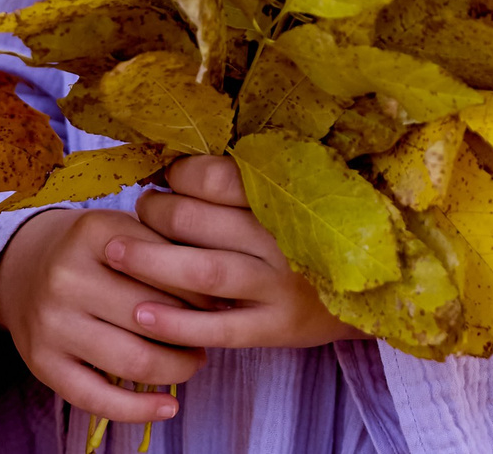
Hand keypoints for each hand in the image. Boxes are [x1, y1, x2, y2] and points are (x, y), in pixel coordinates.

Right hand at [0, 207, 199, 422]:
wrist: (22, 265)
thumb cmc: (91, 251)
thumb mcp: (124, 230)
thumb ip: (167, 251)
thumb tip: (224, 298)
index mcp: (92, 232)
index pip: (167, 271)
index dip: (203, 292)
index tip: (219, 300)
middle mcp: (66, 275)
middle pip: (154, 318)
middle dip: (195, 332)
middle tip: (210, 333)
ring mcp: (51, 322)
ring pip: (134, 361)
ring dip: (177, 368)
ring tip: (193, 360)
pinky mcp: (42, 363)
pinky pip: (98, 399)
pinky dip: (140, 410)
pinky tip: (169, 406)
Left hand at [115, 155, 363, 348]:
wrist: (376, 293)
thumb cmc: (310, 236)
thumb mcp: (289, 199)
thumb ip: (241, 184)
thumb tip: (170, 165)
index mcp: (285, 195)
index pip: (215, 177)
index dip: (178, 177)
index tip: (164, 180)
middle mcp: (283, 237)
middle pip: (198, 220)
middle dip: (156, 213)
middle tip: (141, 211)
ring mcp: (282, 284)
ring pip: (203, 271)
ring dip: (150, 261)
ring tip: (116, 253)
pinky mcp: (278, 327)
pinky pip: (219, 327)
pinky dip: (176, 322)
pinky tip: (141, 315)